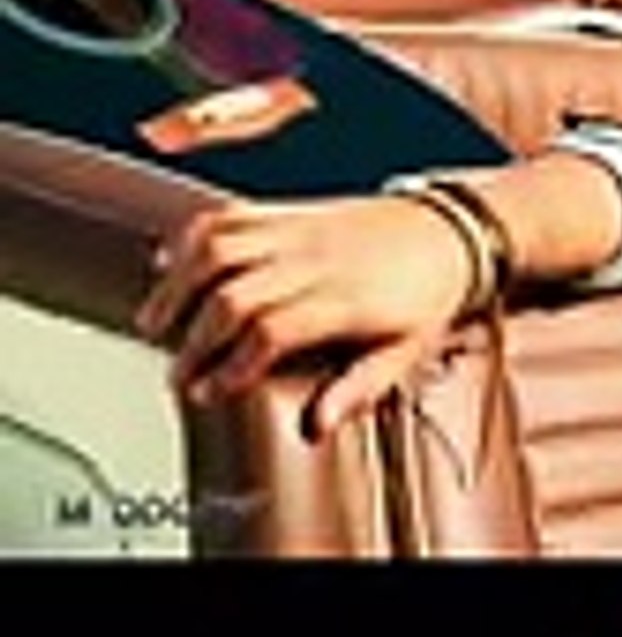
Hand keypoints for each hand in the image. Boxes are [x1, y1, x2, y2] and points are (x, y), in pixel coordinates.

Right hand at [134, 194, 476, 437]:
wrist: (452, 232)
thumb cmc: (426, 296)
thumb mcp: (406, 352)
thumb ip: (359, 388)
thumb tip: (315, 427)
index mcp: (345, 300)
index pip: (272, 331)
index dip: (231, 364)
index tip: (211, 392)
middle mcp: (316, 261)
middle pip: (234, 295)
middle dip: (194, 339)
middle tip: (178, 373)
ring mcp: (300, 230)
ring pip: (219, 249)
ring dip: (177, 287)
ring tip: (155, 324)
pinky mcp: (290, 209)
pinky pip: (229, 215)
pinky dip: (190, 237)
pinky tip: (169, 265)